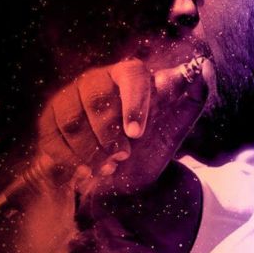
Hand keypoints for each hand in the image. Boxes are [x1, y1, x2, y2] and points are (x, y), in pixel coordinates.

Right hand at [37, 55, 210, 196]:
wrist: (118, 184)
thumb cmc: (148, 151)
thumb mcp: (173, 131)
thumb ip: (193, 100)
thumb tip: (205, 67)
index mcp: (129, 76)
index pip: (131, 74)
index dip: (133, 103)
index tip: (136, 134)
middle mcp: (96, 80)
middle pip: (96, 99)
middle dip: (109, 135)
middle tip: (122, 157)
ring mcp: (68, 98)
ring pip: (72, 121)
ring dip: (90, 151)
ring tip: (106, 167)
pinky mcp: (48, 120)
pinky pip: (52, 137)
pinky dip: (69, 159)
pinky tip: (83, 171)